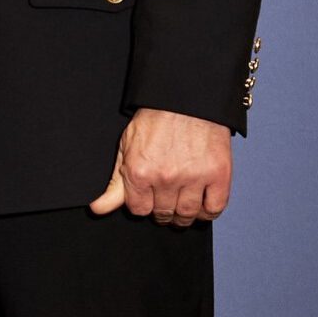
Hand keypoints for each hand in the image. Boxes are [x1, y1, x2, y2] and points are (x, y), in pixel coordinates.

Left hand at [89, 108, 234, 225]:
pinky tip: (201, 204)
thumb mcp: (125, 149)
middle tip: (165, 202)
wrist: (186, 101)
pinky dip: (207, 212)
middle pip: (163, 214)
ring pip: (188, 214)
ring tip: (181, 205)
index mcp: (140, 172)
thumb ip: (115, 183)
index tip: (147, 199)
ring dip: (183, 215)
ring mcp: (194, 178)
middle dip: (162, 211)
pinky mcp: (218, 175)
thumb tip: (98, 208)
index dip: (142, 206)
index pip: (139, 210)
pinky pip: (214, 208)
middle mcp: (166, 178)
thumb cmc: (154, 121)